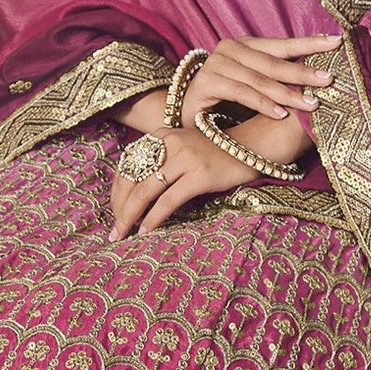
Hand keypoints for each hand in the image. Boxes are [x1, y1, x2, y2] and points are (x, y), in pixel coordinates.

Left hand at [107, 108, 312, 241]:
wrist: (256, 145)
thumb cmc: (220, 153)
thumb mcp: (187, 150)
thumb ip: (166, 163)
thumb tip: (141, 194)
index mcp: (162, 135)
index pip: (128, 164)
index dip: (117, 191)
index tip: (115, 210)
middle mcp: (170, 143)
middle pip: (132, 178)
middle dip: (119, 207)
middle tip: (114, 229)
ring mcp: (185, 158)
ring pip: (145, 191)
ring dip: (129, 216)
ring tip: (122, 234)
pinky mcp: (199, 175)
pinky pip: (168, 200)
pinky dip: (153, 218)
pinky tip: (145, 231)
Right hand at [180, 34, 341, 126]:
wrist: (187, 119)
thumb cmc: (227, 104)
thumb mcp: (255, 87)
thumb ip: (277, 79)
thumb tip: (317, 81)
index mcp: (245, 45)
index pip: (282, 44)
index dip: (309, 43)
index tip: (336, 42)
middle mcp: (230, 48)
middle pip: (274, 61)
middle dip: (303, 71)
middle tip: (329, 79)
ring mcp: (217, 63)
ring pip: (260, 78)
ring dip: (288, 93)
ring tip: (311, 103)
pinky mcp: (207, 82)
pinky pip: (242, 92)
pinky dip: (263, 103)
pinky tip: (281, 113)